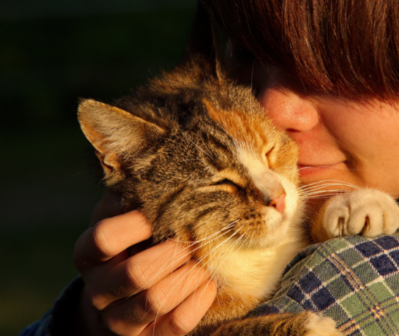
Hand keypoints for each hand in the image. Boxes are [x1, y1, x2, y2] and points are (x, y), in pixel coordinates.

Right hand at [73, 191, 216, 334]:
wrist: (116, 299)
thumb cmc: (128, 244)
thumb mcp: (121, 219)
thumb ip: (133, 197)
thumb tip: (162, 160)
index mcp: (88, 253)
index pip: (104, 238)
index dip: (136, 225)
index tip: (162, 213)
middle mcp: (98, 288)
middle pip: (135, 273)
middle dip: (172, 253)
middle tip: (193, 239)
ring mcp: (119, 318)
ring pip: (154, 301)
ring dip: (188, 277)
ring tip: (204, 259)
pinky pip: (174, 326)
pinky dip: (197, 302)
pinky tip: (208, 283)